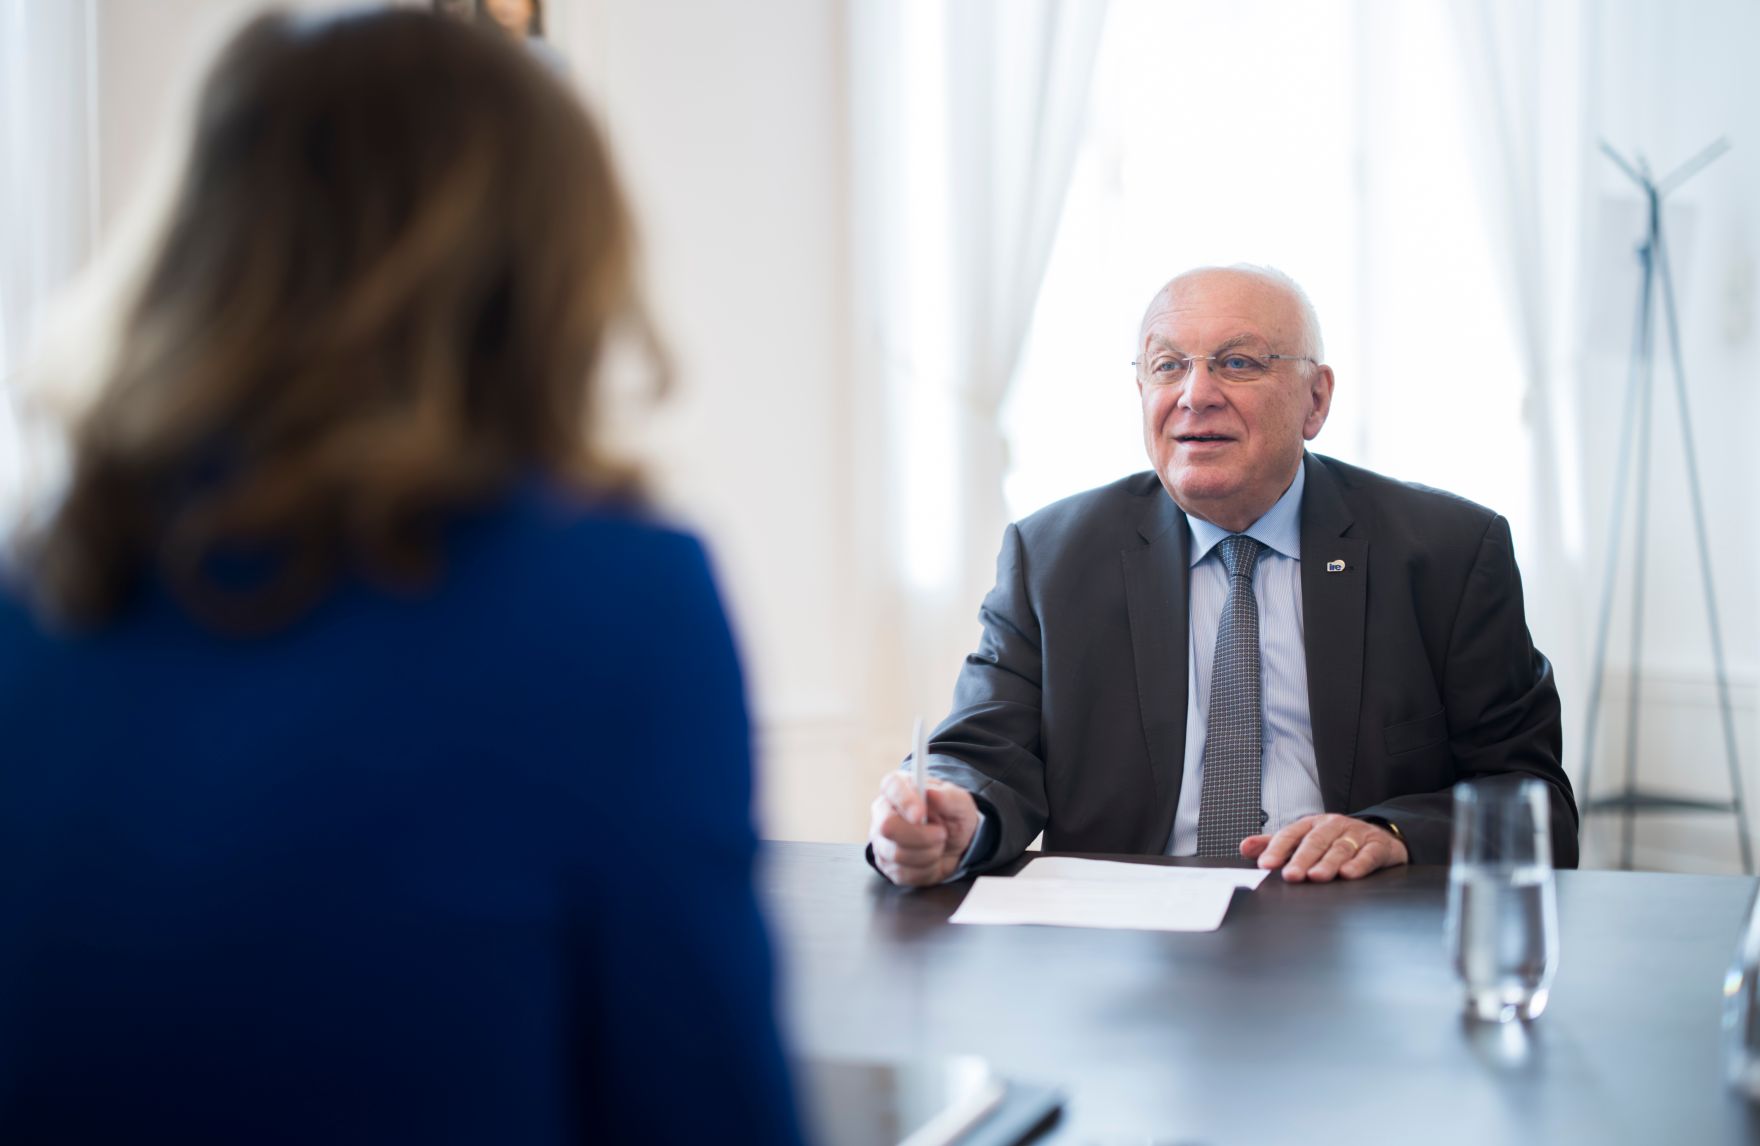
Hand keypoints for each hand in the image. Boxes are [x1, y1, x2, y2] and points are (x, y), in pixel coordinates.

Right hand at [868, 773, 978, 886]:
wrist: (956, 843)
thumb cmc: (952, 816)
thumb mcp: (960, 802)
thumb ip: (949, 797)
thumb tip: (931, 793)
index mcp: (899, 787)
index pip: (892, 787)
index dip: (904, 800)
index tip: (921, 813)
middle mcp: (884, 812)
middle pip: (887, 826)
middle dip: (921, 836)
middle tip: (942, 834)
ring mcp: (881, 840)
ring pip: (897, 853)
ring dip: (929, 853)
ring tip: (938, 844)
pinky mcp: (886, 864)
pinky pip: (903, 873)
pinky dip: (926, 870)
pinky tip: (931, 859)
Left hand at [1240, 813, 1407, 882]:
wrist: (1380, 836)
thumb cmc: (1335, 840)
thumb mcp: (1305, 838)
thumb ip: (1275, 844)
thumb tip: (1244, 847)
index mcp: (1312, 824)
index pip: (1291, 834)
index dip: (1277, 849)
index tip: (1265, 865)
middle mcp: (1333, 825)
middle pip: (1315, 842)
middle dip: (1301, 859)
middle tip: (1291, 876)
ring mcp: (1357, 834)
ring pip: (1340, 848)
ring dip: (1327, 863)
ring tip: (1317, 876)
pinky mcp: (1378, 846)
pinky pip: (1369, 854)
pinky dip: (1359, 864)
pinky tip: (1349, 874)